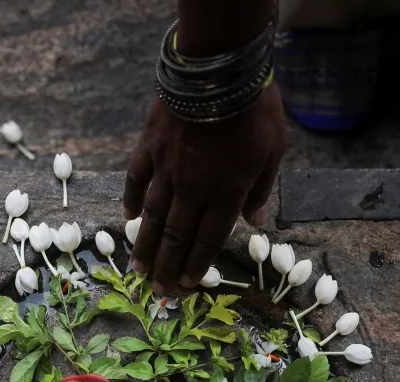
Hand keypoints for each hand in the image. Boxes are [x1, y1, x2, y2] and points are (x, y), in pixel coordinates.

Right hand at [122, 84, 286, 294]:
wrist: (219, 71)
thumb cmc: (255, 111)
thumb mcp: (274, 152)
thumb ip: (261, 190)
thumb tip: (257, 223)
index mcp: (226, 194)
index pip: (207, 240)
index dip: (195, 265)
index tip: (185, 284)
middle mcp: (193, 189)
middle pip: (176, 237)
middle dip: (167, 268)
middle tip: (158, 291)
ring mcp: (167, 170)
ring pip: (152, 217)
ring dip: (144, 246)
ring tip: (137, 269)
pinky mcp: (150, 147)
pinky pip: (136, 179)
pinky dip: (130, 199)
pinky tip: (126, 218)